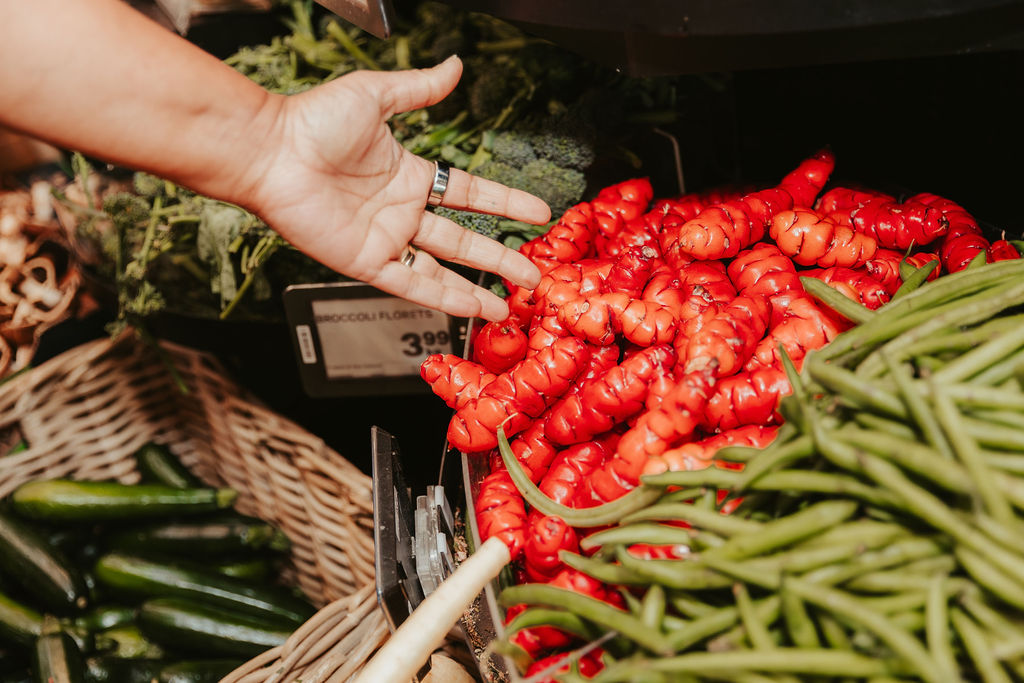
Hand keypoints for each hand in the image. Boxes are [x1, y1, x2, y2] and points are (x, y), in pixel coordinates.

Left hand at [241, 56, 547, 321]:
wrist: (270, 151)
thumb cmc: (313, 120)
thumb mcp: (376, 96)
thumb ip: (419, 88)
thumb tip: (455, 66)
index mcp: (409, 174)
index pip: (470, 193)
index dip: (506, 203)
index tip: (539, 211)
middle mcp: (402, 211)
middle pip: (464, 239)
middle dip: (501, 257)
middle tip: (533, 273)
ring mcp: (386, 239)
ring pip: (443, 268)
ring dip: (479, 287)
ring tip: (511, 303)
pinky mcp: (365, 262)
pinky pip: (411, 283)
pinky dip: (443, 297)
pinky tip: (473, 307)